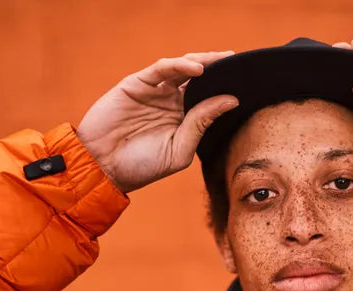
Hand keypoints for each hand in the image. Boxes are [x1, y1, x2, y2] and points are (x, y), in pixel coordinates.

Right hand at [77, 52, 238, 192]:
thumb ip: (202, 122)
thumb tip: (231, 100)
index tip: (250, 84)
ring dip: (204, 62)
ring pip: (184, 68)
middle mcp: (172, 102)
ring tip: (223, 60)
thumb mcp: (180, 149)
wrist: (102, 168)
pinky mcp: (138, 83)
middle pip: (202, 80)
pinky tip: (197, 69)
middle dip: (220, 69)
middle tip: (240, 63)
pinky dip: (179, 65)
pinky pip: (162, 69)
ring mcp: (156, 91)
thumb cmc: (141, 166)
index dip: (228, 90)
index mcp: (185, 120)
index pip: (211, 98)